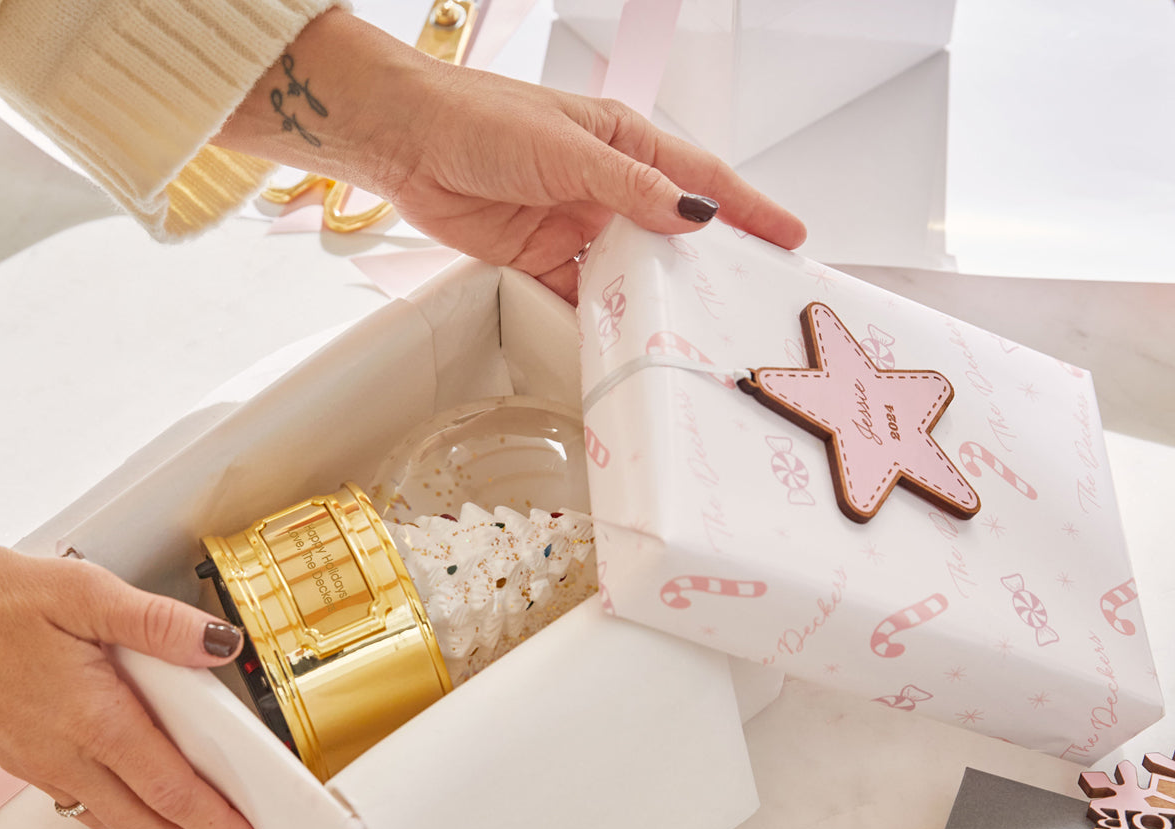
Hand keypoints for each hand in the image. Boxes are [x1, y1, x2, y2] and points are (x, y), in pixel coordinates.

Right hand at [0, 548, 263, 828]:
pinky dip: (121, 820)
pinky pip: (81, 804)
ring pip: (111, 820)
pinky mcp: (24, 757)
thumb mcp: (83, 592)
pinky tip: (136, 810)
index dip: (214, 822)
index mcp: (95, 719)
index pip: (170, 789)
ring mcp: (41, 762)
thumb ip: (157, 622)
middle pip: (144, 824)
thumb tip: (218, 645)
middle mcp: (67, 753)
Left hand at [215, 11, 805, 301]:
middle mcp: (606, 189)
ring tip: (687, 338)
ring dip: (651, 301)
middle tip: (743, 307)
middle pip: (670, 236)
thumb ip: (631, 189)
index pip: (701, 181)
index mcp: (625, 145)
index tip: (789, 240)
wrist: (406, 142)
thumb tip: (693, 217)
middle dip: (706, 269)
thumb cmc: (483, 119)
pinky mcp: (539, 261)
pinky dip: (598, 320)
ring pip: (628, 273)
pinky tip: (620, 343)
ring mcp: (575, 228)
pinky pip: (580, 298)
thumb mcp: (569, 149)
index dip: (748, 211)